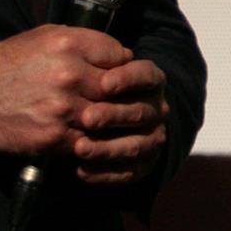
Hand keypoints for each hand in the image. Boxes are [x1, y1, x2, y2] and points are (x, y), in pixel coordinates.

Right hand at [0, 26, 167, 183]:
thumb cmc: (6, 65)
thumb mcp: (43, 37)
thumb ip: (83, 42)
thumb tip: (121, 54)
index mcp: (68, 44)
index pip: (119, 55)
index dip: (122, 66)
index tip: (121, 75)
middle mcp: (69, 74)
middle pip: (120, 87)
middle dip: (124, 95)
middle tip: (128, 101)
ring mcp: (63, 108)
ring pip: (109, 117)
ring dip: (113, 121)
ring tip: (113, 121)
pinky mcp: (54, 137)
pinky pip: (90, 141)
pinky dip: (93, 141)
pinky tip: (91, 137)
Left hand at [70, 59, 170, 186]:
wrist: (75, 116)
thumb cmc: (78, 82)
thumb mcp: (83, 60)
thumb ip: (92, 55)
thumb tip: (97, 55)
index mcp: (148, 80)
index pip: (146, 75)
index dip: (128, 79)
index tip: (104, 84)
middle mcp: (155, 109)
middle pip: (141, 112)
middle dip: (114, 116)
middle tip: (87, 118)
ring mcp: (151, 138)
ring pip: (135, 146)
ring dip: (108, 149)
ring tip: (79, 148)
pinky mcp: (141, 165)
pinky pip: (128, 173)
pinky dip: (105, 174)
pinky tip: (81, 171)